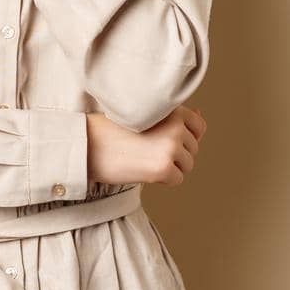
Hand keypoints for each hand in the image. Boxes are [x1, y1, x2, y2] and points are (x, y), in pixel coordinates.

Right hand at [86, 105, 207, 186]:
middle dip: (175, 154)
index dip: (186, 137)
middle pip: (193, 149)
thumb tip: (201, 114)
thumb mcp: (145, 115)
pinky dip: (163, 180)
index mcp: (172, 109)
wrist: (88, 144)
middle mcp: (176, 126)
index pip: (199, 126)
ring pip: (187, 165)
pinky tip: (143, 169)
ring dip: (170, 167)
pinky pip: (177, 179)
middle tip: (147, 150)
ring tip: (144, 159)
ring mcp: (171, 147)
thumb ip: (174, 116)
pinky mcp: (164, 167)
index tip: (165, 140)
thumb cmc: (112, 129)